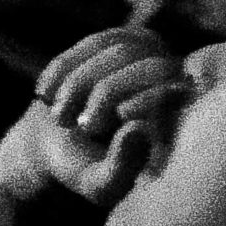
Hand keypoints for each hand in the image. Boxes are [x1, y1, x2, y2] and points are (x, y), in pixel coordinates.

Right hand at [23, 28, 189, 206]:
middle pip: (148, 65)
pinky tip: (47, 94)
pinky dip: (64, 68)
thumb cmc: (83, 168)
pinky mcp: (119, 41)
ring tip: (59, 117)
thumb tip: (138, 128)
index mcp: (179, 119)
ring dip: (77, 83)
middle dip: (103, 92)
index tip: (96, 126)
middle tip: (76, 124)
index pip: (174, 92)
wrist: (53, 144)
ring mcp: (148, 57)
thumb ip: (122, 167)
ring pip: (117, 49)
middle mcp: (174, 82)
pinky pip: (95, 43)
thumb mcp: (101, 183)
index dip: (141, 101)